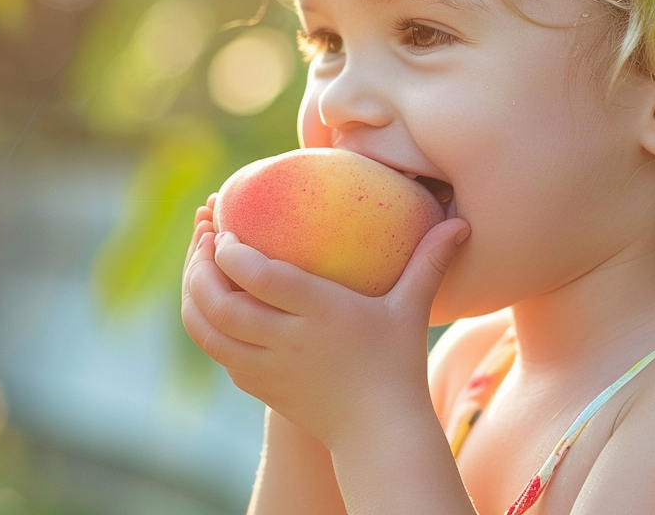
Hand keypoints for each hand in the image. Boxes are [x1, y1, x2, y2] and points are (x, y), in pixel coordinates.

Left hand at [180, 206, 469, 449]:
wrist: (377, 432)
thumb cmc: (397, 363)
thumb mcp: (411, 309)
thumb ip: (429, 261)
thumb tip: (461, 221)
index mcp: (322, 314)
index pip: (262, 278)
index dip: (234, 252)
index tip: (226, 227)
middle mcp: (288, 340)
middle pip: (222, 302)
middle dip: (201, 264)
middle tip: (204, 232)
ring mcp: (268, 367)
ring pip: (208, 329)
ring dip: (193, 292)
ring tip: (199, 260)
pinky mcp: (258, 384)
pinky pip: (217, 350)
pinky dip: (205, 322)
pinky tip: (212, 297)